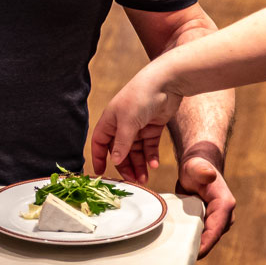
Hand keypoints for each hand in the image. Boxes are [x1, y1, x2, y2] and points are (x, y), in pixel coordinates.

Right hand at [89, 66, 182, 184]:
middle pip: (120, 150)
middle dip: (125, 166)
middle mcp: (122, 124)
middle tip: (132, 181)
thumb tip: (114, 161)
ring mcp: (138, 126)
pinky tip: (154, 164)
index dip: (99, 158)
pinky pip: (149, 146)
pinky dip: (151, 156)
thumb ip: (121, 143)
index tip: (101, 173)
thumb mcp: (128, 122)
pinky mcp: (153, 127)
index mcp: (110, 121)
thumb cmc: (140, 96)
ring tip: (145, 178)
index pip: (100, 143)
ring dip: (139, 165)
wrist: (166, 83)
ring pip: (136, 151)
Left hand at [176, 154, 234, 257]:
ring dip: (192, 247)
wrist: (196, 168)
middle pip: (210, 239)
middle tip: (177, 260)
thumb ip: (201, 170)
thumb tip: (209, 175)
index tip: (192, 256)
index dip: (205, 244)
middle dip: (196, 249)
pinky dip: (189, 242)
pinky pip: (200, 237)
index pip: (215, 230)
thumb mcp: (195, 167)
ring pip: (205, 240)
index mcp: (224, 205)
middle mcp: (225, 216)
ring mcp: (217, 222)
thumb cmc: (196, 166)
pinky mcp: (209, 224)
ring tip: (174, 257)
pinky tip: (174, 248)